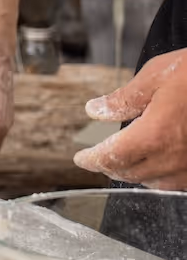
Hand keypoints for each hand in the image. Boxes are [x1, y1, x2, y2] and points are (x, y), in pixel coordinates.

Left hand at [73, 49, 186, 189]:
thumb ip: (124, 98)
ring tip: (124, 161)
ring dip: (135, 174)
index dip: (93, 160)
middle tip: (98, 158)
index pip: (113, 157)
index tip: (81, 158)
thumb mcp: (156, 76)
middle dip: (110, 167)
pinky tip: (157, 163)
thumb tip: (96, 110)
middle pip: (131, 174)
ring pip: (155, 183)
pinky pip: (178, 183)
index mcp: (155, 134)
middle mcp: (174, 158)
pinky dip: (161, 177)